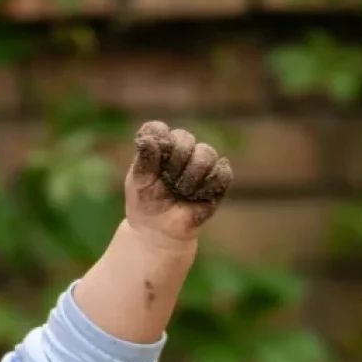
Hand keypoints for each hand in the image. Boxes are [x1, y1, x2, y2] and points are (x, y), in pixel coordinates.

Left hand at [124, 120, 233, 244]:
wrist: (158, 231)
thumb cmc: (145, 204)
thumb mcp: (139, 181)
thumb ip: (144, 158)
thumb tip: (148, 138)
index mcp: (160, 146)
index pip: (159, 130)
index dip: (158, 145)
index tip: (152, 165)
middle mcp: (182, 150)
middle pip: (185, 138)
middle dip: (174, 164)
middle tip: (168, 184)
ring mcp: (201, 164)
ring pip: (205, 153)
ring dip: (191, 177)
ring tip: (182, 192)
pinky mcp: (217, 181)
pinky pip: (222, 172)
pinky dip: (208, 185)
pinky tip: (197, 196)